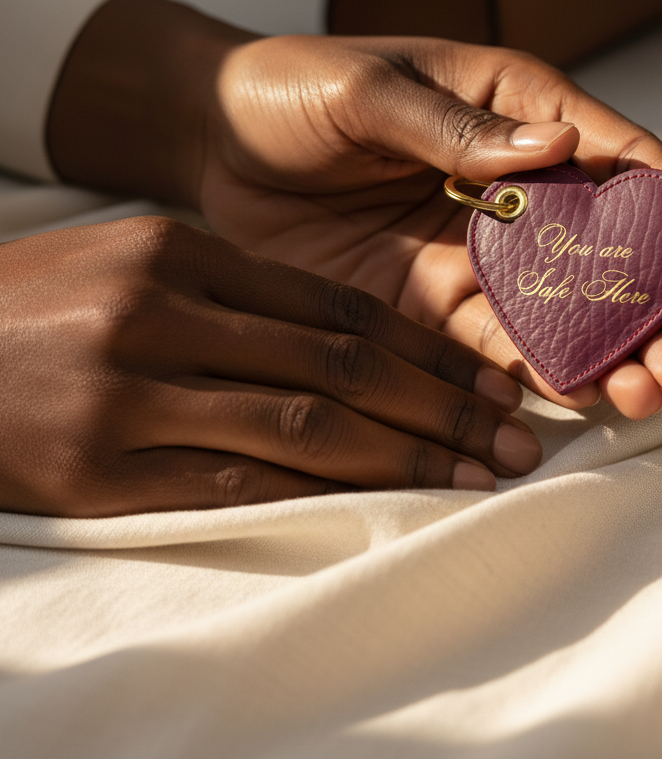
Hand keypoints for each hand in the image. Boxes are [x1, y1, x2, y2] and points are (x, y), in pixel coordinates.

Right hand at [0, 217, 539, 516]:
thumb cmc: (39, 306)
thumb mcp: (136, 263)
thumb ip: (238, 292)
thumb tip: (354, 335)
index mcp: (181, 253)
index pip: (340, 306)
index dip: (429, 348)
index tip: (493, 381)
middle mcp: (164, 314)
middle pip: (342, 364)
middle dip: (444, 405)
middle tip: (517, 438)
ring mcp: (130, 393)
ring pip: (306, 427)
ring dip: (406, 456)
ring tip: (479, 478)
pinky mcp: (101, 470)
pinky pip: (238, 483)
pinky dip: (324, 494)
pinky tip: (388, 504)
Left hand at [49, 0, 661, 419]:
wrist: (215, 145)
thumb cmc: (295, 88)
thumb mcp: (366, 90)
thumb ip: (454, 129)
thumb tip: (555, 152)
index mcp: (518, 112)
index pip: (620, 157)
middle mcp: (517, 189)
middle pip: (612, 248)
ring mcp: (480, 256)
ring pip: (570, 310)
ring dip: (623, 351)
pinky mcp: (437, 309)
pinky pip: (502, 350)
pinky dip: (548, 378)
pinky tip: (594, 404)